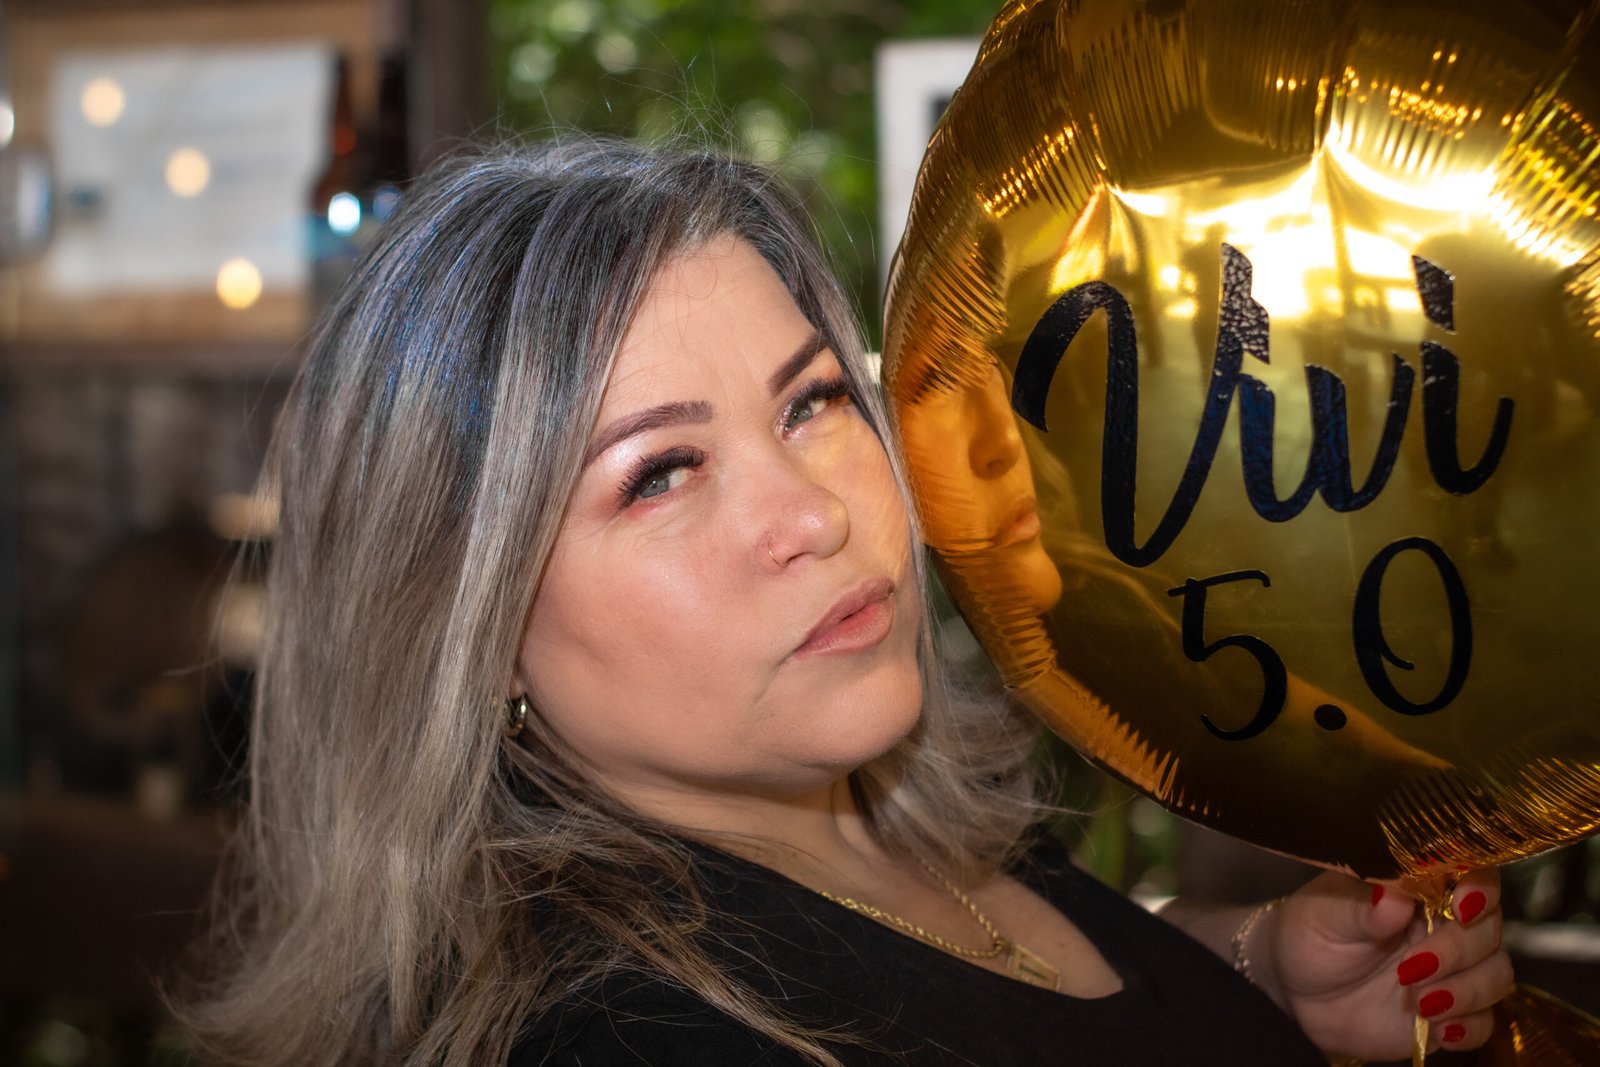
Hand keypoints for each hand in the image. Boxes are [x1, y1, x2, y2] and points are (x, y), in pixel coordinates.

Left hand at [1255, 869, 1512, 1060]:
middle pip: (1488, 929)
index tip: (1461, 906)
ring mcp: (1452, 970)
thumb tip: (1393, 897)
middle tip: (1411, 968)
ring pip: (1496, 975)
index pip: (1470, 875)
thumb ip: (1360, 907)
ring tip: (1419, 1003)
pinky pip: (1484, 1022)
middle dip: (1459, 950)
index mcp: (1418, 888)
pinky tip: (1440, 1031)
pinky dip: (1470, 1027)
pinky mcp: (1451, 1012)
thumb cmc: (1310, 936)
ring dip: (1467, 991)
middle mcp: (1444, 925)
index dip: (1478, 888)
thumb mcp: (1322, 916)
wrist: (1298, 992)